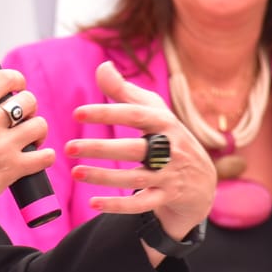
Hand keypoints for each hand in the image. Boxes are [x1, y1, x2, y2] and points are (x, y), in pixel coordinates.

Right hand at [0, 68, 51, 267]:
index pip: (1, 79)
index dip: (16, 80)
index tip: (19, 85)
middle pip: (26, 100)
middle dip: (29, 107)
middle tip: (23, 118)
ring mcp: (0, 146)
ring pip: (39, 125)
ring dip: (37, 131)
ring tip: (30, 139)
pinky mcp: (12, 169)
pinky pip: (45, 156)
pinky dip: (45, 157)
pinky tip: (37, 158)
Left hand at [63, 60, 214, 248]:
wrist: (202, 182)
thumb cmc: (170, 139)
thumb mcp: (154, 113)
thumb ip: (126, 92)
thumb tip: (102, 67)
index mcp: (166, 124)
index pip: (136, 115)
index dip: (108, 113)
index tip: (78, 113)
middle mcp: (172, 149)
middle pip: (135, 149)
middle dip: (101, 148)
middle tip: (69, 147)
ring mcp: (171, 176)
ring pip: (135, 179)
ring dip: (104, 177)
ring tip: (76, 172)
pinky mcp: (167, 198)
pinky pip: (142, 204)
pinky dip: (118, 205)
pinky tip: (93, 202)